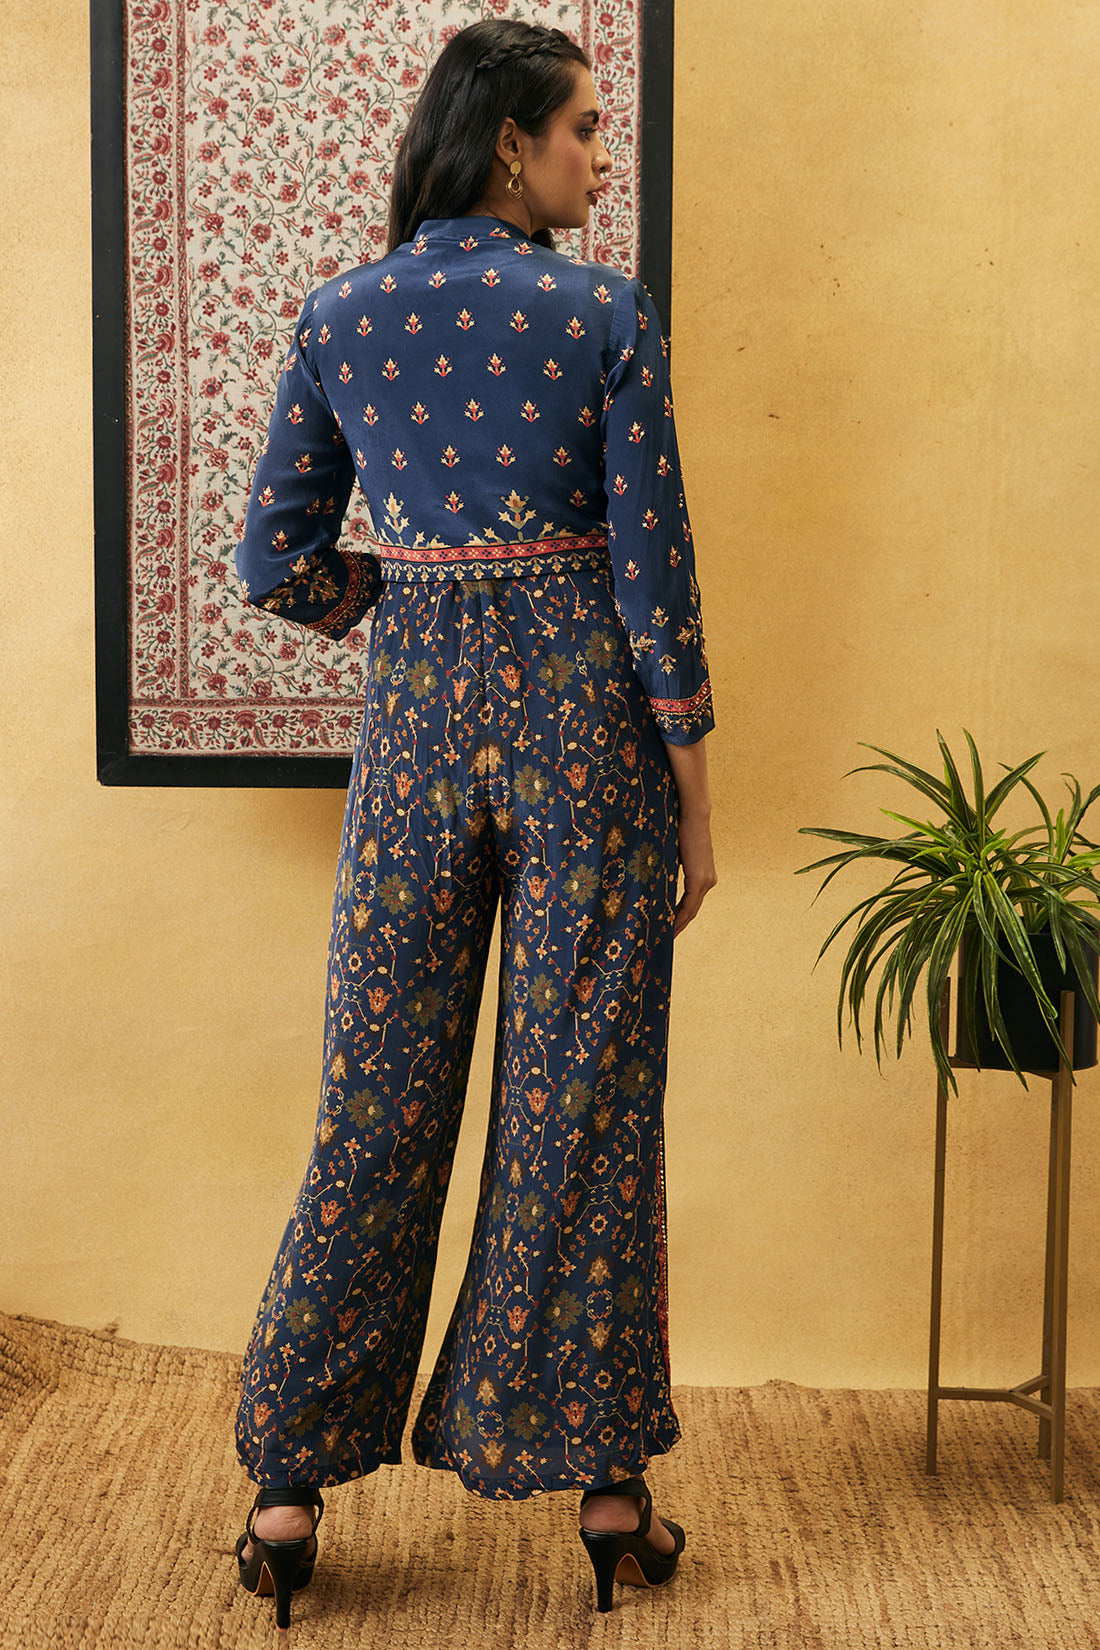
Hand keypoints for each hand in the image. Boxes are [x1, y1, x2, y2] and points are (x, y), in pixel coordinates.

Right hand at [673, 807, 716, 935]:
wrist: (694, 815)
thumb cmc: (682, 828)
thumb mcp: (677, 852)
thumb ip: (674, 866)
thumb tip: (658, 872)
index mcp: (705, 876)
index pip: (693, 902)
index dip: (681, 916)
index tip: (669, 926)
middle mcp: (709, 881)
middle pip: (693, 910)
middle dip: (680, 925)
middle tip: (666, 938)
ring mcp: (706, 881)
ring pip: (692, 910)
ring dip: (679, 924)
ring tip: (666, 936)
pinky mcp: (699, 879)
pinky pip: (689, 904)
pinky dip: (679, 916)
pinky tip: (670, 925)